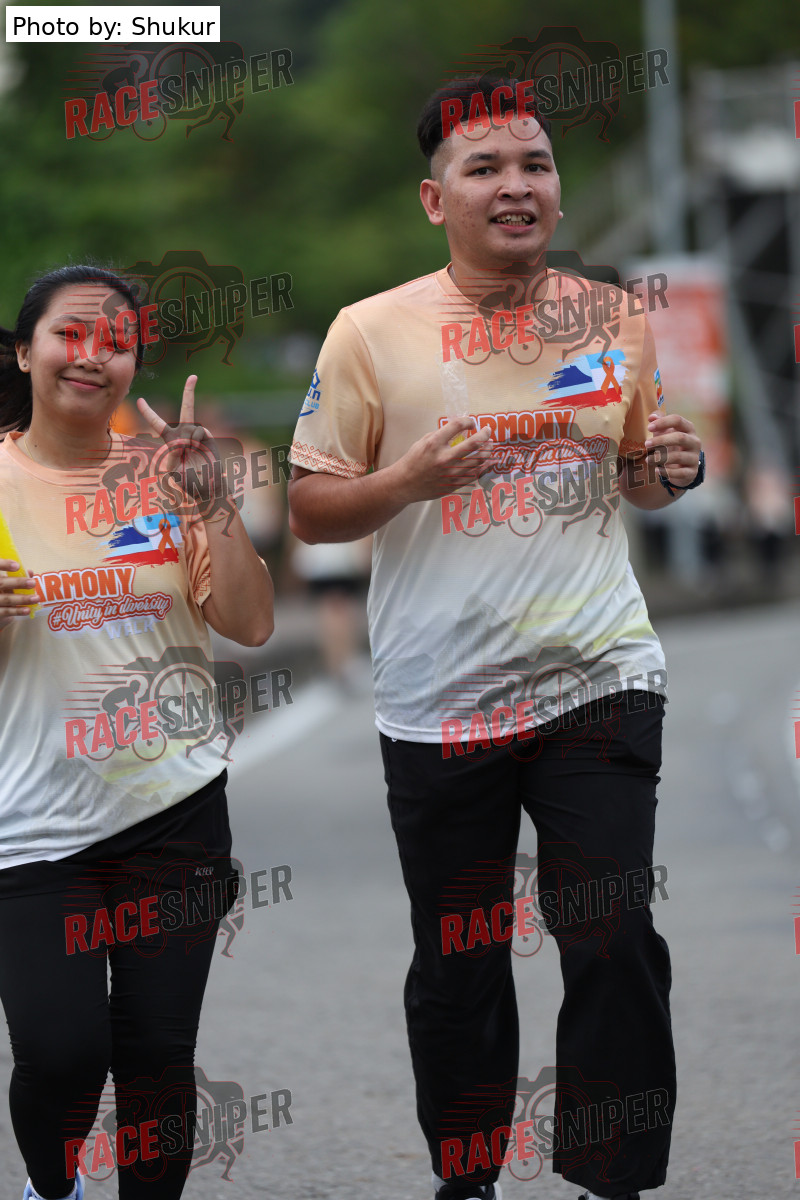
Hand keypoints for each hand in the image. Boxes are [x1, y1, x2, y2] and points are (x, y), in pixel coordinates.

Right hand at [0, 562, 35, 629]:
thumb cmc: (1, 591)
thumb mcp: (5, 581)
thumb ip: (15, 576)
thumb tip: (29, 572)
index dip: (4, 564)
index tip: (17, 566)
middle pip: (1, 583)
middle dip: (17, 583)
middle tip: (32, 583)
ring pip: (6, 599)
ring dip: (22, 599)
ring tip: (36, 598)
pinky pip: (6, 612)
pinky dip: (18, 610)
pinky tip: (28, 609)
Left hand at [136, 376, 226, 512]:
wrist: (209, 487)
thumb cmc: (189, 482)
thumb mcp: (173, 472)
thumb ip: (172, 456)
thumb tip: (181, 441)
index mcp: (172, 441)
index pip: (158, 424)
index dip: (148, 412)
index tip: (139, 400)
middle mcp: (186, 434)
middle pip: (186, 410)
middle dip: (190, 393)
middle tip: (194, 376)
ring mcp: (199, 436)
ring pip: (189, 426)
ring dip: (186, 439)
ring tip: (189, 451)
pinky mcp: (209, 439)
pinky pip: (199, 431)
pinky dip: (195, 440)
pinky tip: (197, 448)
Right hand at [390, 418, 493, 503]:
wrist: (404, 484)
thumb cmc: (413, 461)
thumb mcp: (422, 442)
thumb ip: (441, 434)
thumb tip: (458, 428)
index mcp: (434, 444)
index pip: (458, 425)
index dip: (468, 421)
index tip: (471, 423)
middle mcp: (444, 458)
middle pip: (474, 443)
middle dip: (485, 434)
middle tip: (488, 431)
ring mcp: (450, 473)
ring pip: (478, 460)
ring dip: (487, 451)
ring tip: (489, 446)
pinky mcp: (453, 484)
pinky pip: (474, 475)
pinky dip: (482, 467)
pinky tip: (485, 462)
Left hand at [645, 412, 701, 488]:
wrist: (683, 466)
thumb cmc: (672, 444)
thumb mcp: (666, 431)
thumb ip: (659, 421)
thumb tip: (652, 417)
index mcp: (688, 428)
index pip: (678, 420)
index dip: (663, 422)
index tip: (649, 428)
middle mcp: (694, 442)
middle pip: (680, 437)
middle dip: (661, 440)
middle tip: (646, 444)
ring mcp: (695, 457)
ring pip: (678, 456)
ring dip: (660, 458)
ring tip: (648, 460)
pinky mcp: (692, 472)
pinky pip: (680, 472)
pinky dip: (666, 472)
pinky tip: (656, 470)